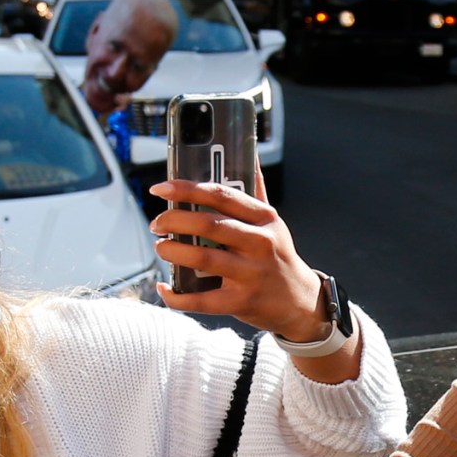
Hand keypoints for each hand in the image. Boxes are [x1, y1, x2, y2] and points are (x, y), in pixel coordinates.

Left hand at [148, 172, 326, 340]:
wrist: (300, 301)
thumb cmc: (278, 257)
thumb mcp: (273, 222)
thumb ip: (256, 190)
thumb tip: (248, 154)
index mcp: (264, 218)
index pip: (221, 195)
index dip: (186, 189)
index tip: (160, 188)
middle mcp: (260, 243)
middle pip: (208, 224)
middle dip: (173, 220)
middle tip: (157, 224)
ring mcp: (251, 274)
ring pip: (202, 258)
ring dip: (173, 251)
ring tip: (161, 247)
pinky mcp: (241, 302)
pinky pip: (201, 299)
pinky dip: (177, 296)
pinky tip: (165, 288)